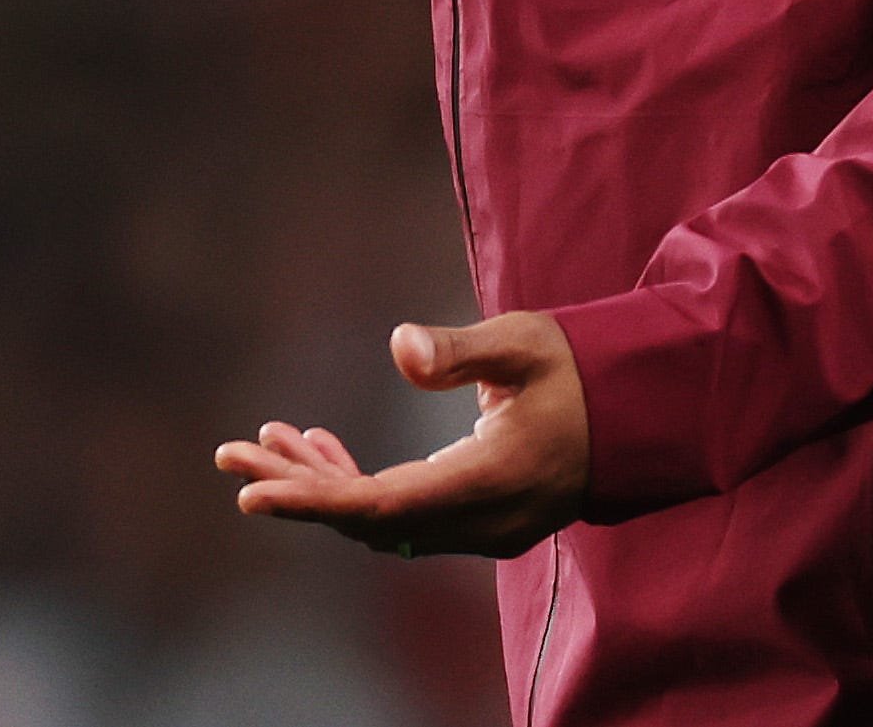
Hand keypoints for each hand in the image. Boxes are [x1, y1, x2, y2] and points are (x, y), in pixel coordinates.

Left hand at [215, 312, 591, 558]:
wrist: (643, 412)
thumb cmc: (581, 367)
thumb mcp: (524, 343)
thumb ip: (461, 350)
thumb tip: (398, 349)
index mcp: (487, 483)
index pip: (381, 508)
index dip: (311, 501)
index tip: (251, 491)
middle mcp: (479, 522)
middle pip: (368, 519)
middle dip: (297, 486)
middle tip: (228, 452)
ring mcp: (480, 528)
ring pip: (380, 519)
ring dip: (323, 483)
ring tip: (268, 437)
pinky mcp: (477, 519)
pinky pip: (402, 513)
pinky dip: (357, 484)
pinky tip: (322, 445)